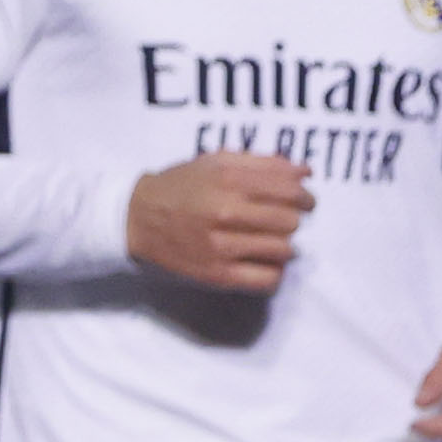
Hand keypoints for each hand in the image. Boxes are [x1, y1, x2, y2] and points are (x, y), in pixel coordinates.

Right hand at [127, 152, 313, 292]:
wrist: (136, 218)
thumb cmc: (182, 186)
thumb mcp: (216, 162)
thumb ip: (263, 163)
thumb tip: (305, 172)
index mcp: (228, 180)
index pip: (290, 190)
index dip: (305, 196)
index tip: (305, 201)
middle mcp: (226, 212)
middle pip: (290, 221)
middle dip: (295, 219)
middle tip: (287, 220)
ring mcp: (222, 246)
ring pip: (283, 250)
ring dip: (286, 245)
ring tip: (274, 240)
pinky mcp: (218, 275)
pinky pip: (267, 279)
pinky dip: (275, 272)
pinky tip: (266, 262)